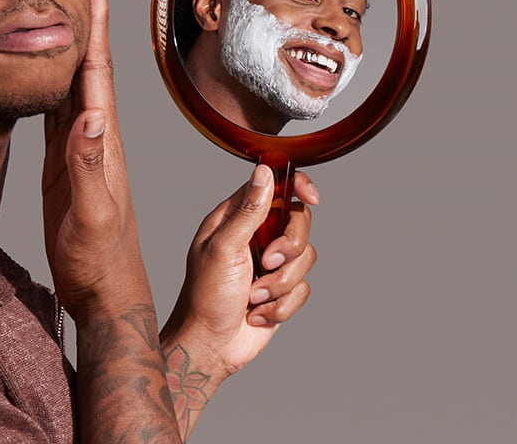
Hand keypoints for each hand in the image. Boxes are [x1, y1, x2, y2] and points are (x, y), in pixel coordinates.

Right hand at [42, 0, 150, 319]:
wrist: (107, 293)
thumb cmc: (101, 260)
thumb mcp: (94, 215)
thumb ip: (88, 167)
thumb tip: (89, 117)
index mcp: (103, 139)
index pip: (97, 69)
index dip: (96, 23)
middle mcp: (96, 134)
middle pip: (89, 63)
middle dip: (88, 17)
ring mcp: (82, 147)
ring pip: (76, 81)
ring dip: (74, 43)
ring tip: (69, 8)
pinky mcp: (67, 163)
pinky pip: (60, 110)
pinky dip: (56, 81)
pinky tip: (48, 69)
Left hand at [161, 168, 317, 378]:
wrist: (210, 345)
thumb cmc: (206, 294)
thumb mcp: (224, 247)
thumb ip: (248, 210)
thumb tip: (264, 171)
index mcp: (236, 217)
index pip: (273, 187)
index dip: (296, 186)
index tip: (310, 197)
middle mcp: (256, 235)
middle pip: (298, 222)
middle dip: (289, 247)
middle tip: (267, 262)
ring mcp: (270, 263)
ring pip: (305, 258)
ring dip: (280, 284)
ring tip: (253, 296)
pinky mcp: (281, 291)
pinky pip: (303, 289)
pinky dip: (281, 305)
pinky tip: (256, 313)